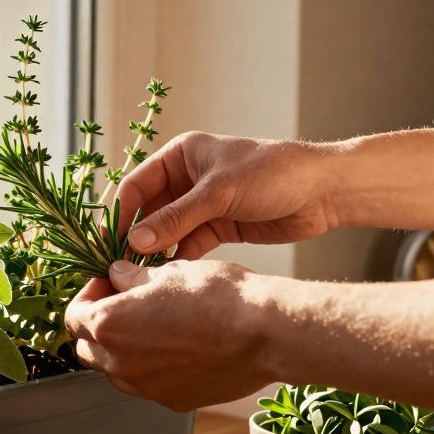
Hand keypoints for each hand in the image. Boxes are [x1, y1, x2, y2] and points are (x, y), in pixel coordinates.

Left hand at [65, 260, 273, 410]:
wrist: (265, 333)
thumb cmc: (218, 295)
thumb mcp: (169, 272)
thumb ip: (132, 278)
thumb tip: (117, 276)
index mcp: (110, 325)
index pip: (73, 316)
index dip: (87, 296)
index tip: (107, 285)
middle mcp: (120, 363)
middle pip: (87, 348)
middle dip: (98, 326)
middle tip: (125, 304)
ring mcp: (146, 387)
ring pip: (115, 371)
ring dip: (121, 350)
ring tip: (153, 326)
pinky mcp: (172, 401)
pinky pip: (148, 385)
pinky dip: (151, 368)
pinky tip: (177, 348)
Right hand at [118, 132, 341, 258]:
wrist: (323, 191)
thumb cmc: (271, 173)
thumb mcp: (218, 193)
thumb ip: (175, 219)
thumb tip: (135, 243)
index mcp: (180, 156)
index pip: (137, 185)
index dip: (122, 214)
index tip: (109, 244)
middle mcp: (186, 180)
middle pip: (149, 211)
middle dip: (137, 238)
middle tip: (121, 267)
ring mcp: (202, 205)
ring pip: (168, 231)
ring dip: (157, 252)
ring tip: (142, 278)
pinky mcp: (219, 227)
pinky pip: (188, 245)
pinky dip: (179, 260)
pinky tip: (169, 278)